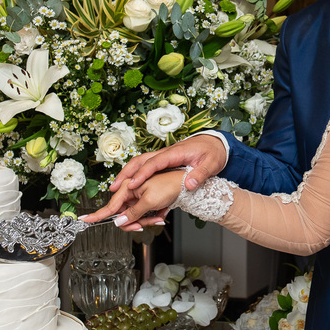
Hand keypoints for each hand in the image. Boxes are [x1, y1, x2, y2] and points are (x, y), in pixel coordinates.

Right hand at [82, 171, 185, 230]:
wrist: (187, 181)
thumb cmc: (170, 185)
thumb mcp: (150, 202)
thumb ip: (133, 213)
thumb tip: (119, 222)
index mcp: (128, 186)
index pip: (110, 205)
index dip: (97, 215)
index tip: (85, 220)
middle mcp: (131, 190)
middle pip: (123, 214)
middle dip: (135, 221)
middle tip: (144, 225)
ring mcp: (139, 195)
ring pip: (135, 216)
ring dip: (147, 220)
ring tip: (158, 217)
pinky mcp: (147, 199)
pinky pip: (144, 214)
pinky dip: (153, 216)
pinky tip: (161, 214)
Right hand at [109, 134, 226, 194]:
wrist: (215, 143)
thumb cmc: (213, 152)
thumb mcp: (211, 164)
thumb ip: (201, 174)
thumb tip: (190, 184)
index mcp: (175, 153)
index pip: (154, 163)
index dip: (142, 174)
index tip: (132, 185)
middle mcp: (166, 153)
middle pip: (141, 160)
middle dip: (126, 173)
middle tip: (114, 187)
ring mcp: (164, 156)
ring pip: (140, 162)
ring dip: (127, 173)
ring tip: (116, 187)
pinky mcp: (164, 160)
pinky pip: (146, 165)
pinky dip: (135, 173)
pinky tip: (129, 183)